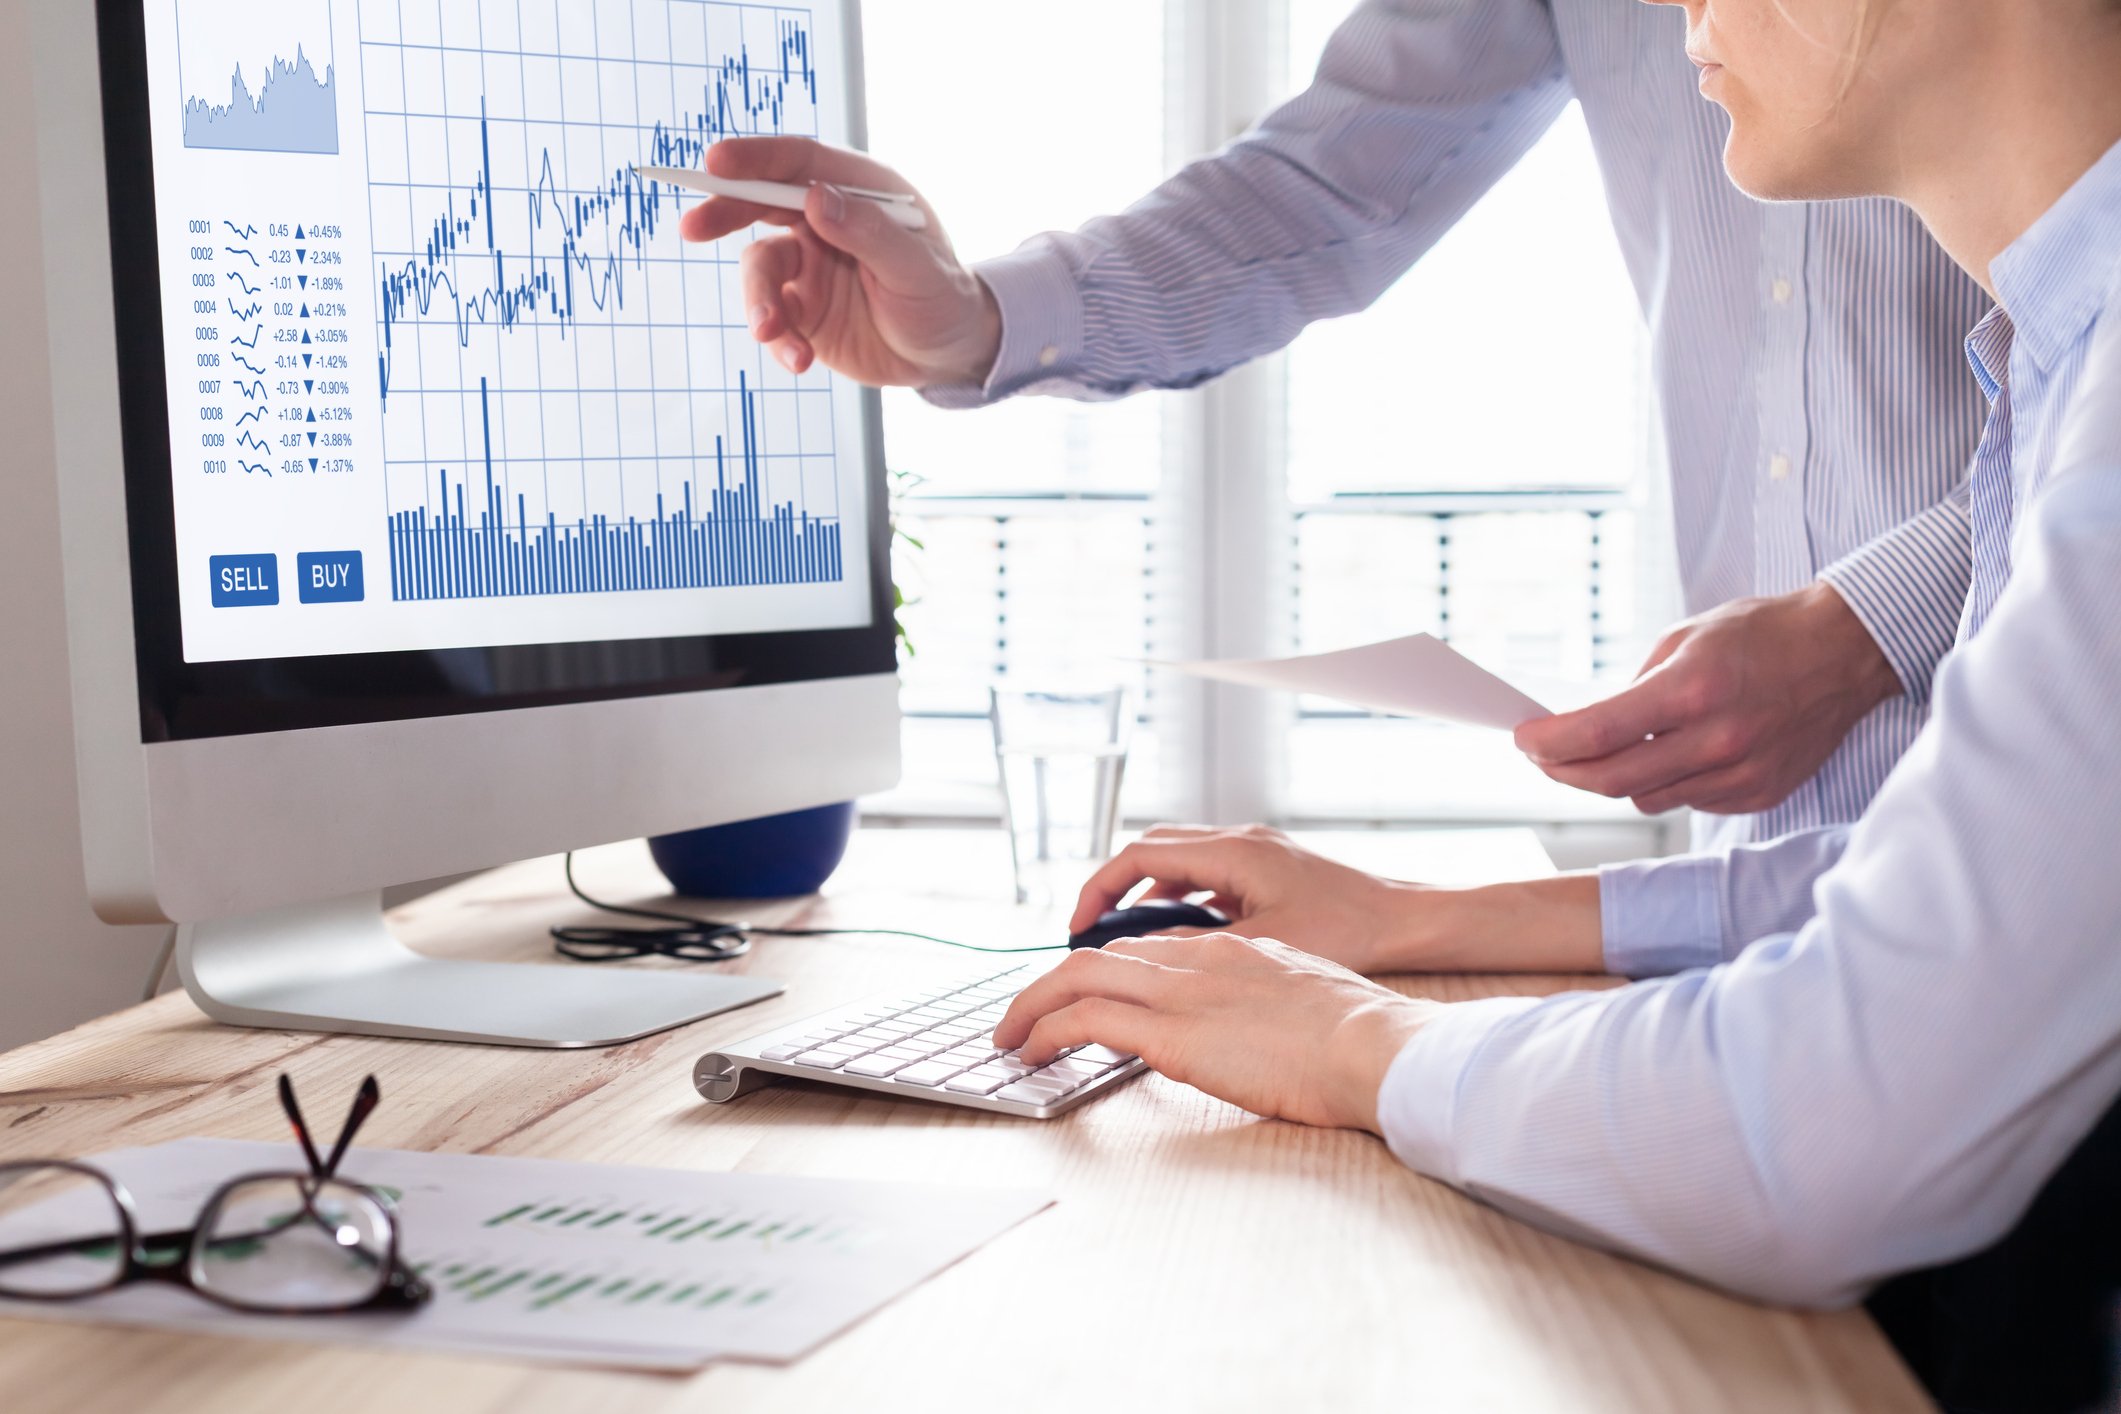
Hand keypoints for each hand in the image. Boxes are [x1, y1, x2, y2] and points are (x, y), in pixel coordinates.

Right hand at [676, 137, 1001, 386]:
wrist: (948, 355)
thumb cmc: (944, 298)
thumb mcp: (918, 267)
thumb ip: (869, 232)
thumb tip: (816, 198)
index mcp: (859, 191)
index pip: (800, 162)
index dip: (756, 157)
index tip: (716, 162)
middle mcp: (826, 221)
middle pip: (762, 203)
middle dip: (725, 213)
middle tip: (693, 227)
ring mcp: (809, 265)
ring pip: (761, 270)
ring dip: (759, 302)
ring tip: (772, 333)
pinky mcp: (801, 309)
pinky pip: (772, 318)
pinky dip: (778, 340)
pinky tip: (799, 360)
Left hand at [994, 934, 1439, 1131]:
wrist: (1375, 1047)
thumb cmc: (1362, 1040)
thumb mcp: (1307, 1003)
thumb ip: (1267, 1004)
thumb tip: (1253, 1030)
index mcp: (1235, 951)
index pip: (1150, 949)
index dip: (1108, 970)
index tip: (1084, 993)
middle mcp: (1199, 959)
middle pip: (1103, 956)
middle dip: (1053, 983)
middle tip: (1025, 1013)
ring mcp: (1182, 991)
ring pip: (1078, 977)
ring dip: (1033, 1005)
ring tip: (1010, 1036)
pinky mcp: (1170, 1032)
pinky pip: (1084, 1019)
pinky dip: (1047, 1030)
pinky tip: (1031, 1052)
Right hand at [1070, 824, 1423, 974]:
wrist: (1406, 920)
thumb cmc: (1349, 930)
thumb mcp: (1260, 946)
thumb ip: (1197, 947)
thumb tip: (1144, 958)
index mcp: (1232, 852)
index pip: (1140, 855)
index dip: (1100, 889)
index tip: (1078, 926)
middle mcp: (1240, 841)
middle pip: (1152, 850)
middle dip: (1114, 888)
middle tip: (1091, 932)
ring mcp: (1255, 852)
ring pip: (1180, 861)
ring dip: (1148, 894)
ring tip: (1127, 940)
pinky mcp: (1269, 869)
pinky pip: (1207, 874)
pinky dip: (1181, 898)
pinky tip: (1181, 937)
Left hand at [1514, 583, 1902, 815]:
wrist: (1844, 653)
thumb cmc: (1761, 634)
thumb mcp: (1684, 639)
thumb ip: (1634, 689)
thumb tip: (1587, 728)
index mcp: (1693, 690)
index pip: (1598, 734)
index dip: (1549, 743)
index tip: (1523, 739)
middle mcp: (1717, 739)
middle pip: (1612, 781)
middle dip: (1564, 771)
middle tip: (1543, 757)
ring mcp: (1741, 773)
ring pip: (1646, 798)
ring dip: (1616, 778)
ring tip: (1612, 749)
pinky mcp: (1758, 793)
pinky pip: (1688, 801)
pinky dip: (1667, 782)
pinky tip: (1674, 754)